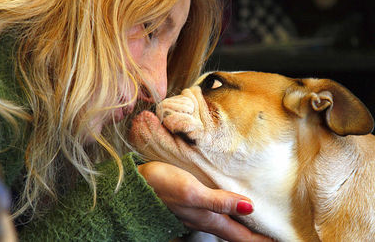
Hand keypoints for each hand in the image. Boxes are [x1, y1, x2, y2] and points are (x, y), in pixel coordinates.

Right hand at [138, 161, 272, 241]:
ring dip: (246, 223)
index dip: (263, 239)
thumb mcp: (192, 192)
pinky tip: (233, 199)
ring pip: (229, 222)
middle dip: (258, 233)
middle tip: (276, 228)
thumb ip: (219, 201)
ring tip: (261, 216)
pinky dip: (232, 210)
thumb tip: (249, 206)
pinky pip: (219, 210)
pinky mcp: (193, 201)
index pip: (243, 236)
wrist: (137, 185)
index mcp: (210, 219)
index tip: (283, 238)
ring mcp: (199, 212)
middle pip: (238, 232)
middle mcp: (207, 219)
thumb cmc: (162, 186)